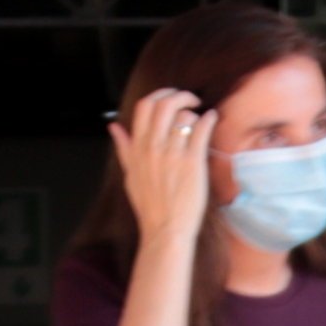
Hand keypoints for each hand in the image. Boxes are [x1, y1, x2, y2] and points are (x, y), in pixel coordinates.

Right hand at [111, 87, 214, 249]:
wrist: (165, 230)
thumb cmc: (150, 206)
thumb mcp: (130, 174)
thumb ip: (124, 148)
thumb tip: (114, 127)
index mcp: (137, 148)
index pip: (145, 106)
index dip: (160, 95)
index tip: (170, 98)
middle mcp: (153, 147)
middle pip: (165, 104)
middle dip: (180, 95)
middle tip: (190, 100)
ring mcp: (172, 154)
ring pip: (184, 116)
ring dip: (194, 113)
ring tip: (199, 121)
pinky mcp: (192, 162)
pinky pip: (201, 129)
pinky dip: (209, 119)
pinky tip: (211, 119)